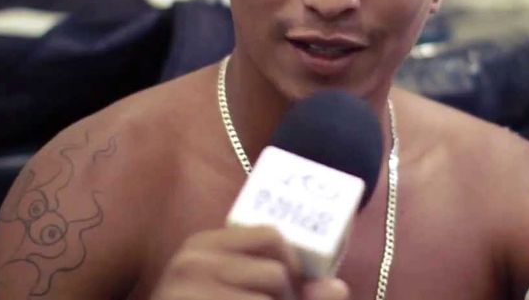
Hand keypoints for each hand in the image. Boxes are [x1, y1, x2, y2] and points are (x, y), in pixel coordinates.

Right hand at [150, 225, 349, 299]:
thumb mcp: (233, 289)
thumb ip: (285, 286)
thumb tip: (339, 288)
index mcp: (203, 246)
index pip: (272, 235)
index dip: (293, 265)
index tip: (291, 289)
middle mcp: (192, 261)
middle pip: (276, 272)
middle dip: (288, 298)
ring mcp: (189, 289)